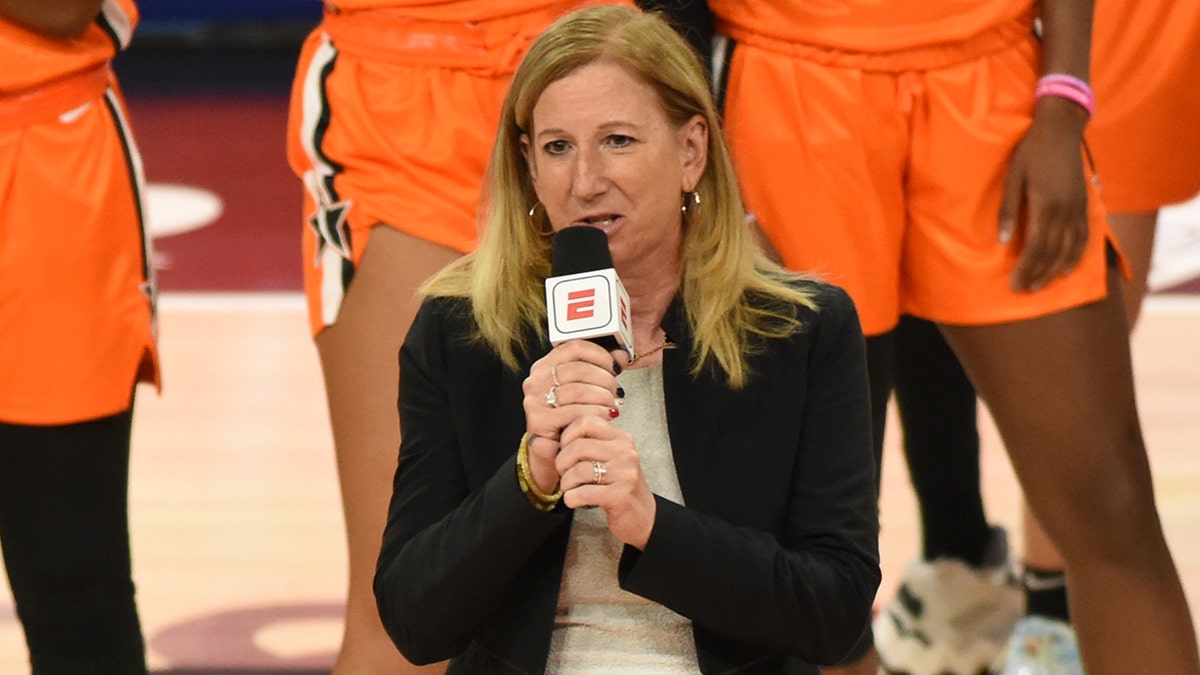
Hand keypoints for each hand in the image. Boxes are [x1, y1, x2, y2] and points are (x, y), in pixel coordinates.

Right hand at [521, 340, 622, 494]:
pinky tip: (604, 417)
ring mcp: (534, 400)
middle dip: (605, 381)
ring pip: (579, 390)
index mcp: (545, 366)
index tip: (613, 366)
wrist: (554, 454)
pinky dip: (595, 414)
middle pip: (580, 369)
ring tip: (611, 406)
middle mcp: (536, 380)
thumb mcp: (585, 390)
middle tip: (615, 393)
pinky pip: (575, 412)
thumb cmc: (571, 420)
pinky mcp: (538, 420)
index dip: (600, 355)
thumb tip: (622, 356)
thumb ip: (601, 370)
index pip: (575, 347)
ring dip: (602, 399)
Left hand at [555, 415, 656, 549]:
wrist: (641, 515)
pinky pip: (583, 492)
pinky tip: (575, 500)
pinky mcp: (620, 495)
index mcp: (621, 438)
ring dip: (566, 482)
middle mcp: (625, 452)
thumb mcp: (605, 458)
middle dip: (562, 462)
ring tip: (569, 488)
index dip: (567, 435)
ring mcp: (624, 473)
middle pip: (578, 446)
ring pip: (578, 470)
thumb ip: (581, 444)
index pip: (586, 421)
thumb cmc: (617, 485)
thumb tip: (541, 438)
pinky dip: (572, 498)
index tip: (565, 449)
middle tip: (563, 473)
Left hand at [998, 95, 1090, 291]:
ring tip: (1043, 285)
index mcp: (1046, 205)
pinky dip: (1076, 255)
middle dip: (1039, 274)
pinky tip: (1068, 267)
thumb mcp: (1012, 178)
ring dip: (1057, 269)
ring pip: (1071, 248)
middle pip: (1053, 252)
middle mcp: (1066, 210)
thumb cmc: (1030, 152)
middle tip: (1025, 291)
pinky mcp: (1085, 204)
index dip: (1026, 269)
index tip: (1015, 285)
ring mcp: (1079, 208)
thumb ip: (1008, 211)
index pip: (1036, 248)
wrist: (1061, 129)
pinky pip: (1084, 236)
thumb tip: (1000, 243)